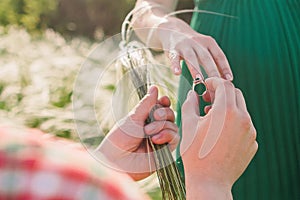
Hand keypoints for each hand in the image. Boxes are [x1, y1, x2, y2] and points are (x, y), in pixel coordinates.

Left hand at [98, 86, 178, 180]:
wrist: (117, 161)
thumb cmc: (120, 139)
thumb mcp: (133, 118)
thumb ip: (146, 104)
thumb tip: (154, 87)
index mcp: (146, 118)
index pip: (162, 106)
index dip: (164, 102)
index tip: (162, 100)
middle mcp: (155, 128)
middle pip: (170, 113)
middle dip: (163, 112)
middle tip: (153, 116)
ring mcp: (161, 139)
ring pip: (174, 125)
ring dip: (162, 125)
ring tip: (148, 132)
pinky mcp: (166, 151)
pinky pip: (175, 138)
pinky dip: (167, 135)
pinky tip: (155, 139)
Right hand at [157, 17, 232, 79]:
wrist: (173, 29)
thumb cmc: (193, 45)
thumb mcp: (205, 48)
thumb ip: (214, 61)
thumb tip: (226, 79)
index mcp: (209, 42)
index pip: (219, 55)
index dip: (225, 68)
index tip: (229, 80)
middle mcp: (198, 43)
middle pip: (206, 58)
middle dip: (212, 71)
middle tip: (216, 85)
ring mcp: (184, 45)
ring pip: (191, 58)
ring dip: (195, 70)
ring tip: (199, 82)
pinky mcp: (172, 49)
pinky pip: (174, 58)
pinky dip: (175, 65)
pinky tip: (177, 73)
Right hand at [180, 78, 257, 198]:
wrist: (210, 181)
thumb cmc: (195, 153)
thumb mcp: (188, 125)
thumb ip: (190, 104)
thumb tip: (191, 94)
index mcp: (226, 111)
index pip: (224, 85)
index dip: (213, 82)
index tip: (206, 85)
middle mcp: (242, 118)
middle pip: (235, 94)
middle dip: (222, 93)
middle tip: (208, 100)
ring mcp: (250, 131)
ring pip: (241, 109)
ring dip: (228, 108)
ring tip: (212, 118)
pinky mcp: (252, 142)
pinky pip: (245, 125)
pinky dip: (234, 122)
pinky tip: (221, 133)